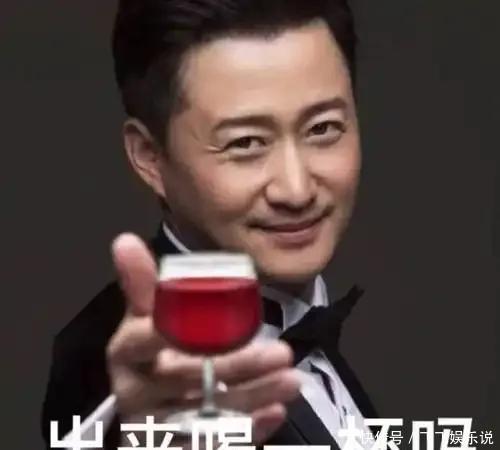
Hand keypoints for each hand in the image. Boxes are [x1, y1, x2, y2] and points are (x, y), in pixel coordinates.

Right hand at [106, 233, 300, 443]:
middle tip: (282, 353)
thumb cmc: (148, 352)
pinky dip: (248, 429)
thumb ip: (143, 284)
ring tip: (292, 381)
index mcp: (127, 352)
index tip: (207, 322)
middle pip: (189, 378)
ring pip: (209, 412)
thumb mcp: (143, 317)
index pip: (145, 339)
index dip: (171, 330)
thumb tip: (124, 239)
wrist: (144, 403)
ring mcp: (158, 424)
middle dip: (237, 366)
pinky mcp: (179, 445)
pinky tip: (275, 413)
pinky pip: (215, 441)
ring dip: (254, 397)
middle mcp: (137, 390)